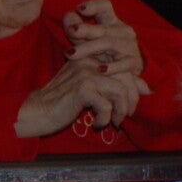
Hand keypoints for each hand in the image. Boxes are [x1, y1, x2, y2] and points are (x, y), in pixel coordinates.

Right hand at [16, 57, 148, 136]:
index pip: (124, 68)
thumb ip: (113, 84)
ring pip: (120, 91)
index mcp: (91, 58)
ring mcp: (86, 74)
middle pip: (126, 77)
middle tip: (126, 116)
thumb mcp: (88, 89)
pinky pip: (107, 105)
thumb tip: (147, 88)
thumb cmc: (59, 104)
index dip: (133, 88)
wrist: (34, 113)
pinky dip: (106, 118)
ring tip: (114, 122)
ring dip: (121, 110)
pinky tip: (97, 123)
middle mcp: (90, 61)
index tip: (130, 105)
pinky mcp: (83, 89)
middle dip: (131, 100)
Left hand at [61, 0, 144, 76]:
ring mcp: (128, 46)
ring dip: (89, 48)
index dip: (93, 6)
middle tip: (72, 31)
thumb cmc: (102, 55)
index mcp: (110, 22)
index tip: (79, 9)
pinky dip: (113, 67)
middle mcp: (121, 31)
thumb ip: (77, 30)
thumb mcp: (89, 41)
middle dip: (86, 29)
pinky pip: (124, 64)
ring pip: (108, 44)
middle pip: (103, 27)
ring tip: (71, 54)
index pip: (104, 7)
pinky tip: (100, 70)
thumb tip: (68, 15)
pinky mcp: (133, 62)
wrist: (125, 75)